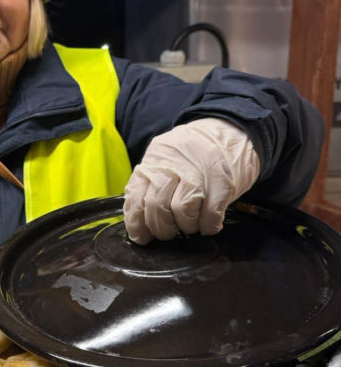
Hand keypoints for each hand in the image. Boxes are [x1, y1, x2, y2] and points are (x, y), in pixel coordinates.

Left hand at [123, 118, 259, 244]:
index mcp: (154, 161)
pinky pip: (210, 216)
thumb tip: (138, 219)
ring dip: (186, 226)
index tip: (142, 236)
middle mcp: (173, 166)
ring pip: (182, 212)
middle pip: (157, 207)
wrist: (231, 129)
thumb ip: (150, 183)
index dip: (136, 223)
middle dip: (162, 228)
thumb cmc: (194, 152)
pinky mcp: (222, 184)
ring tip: (191, 223)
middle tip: (169, 232)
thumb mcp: (165, 158)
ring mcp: (199, 174)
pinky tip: (208, 223)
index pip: (135, 197)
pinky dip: (208, 226)